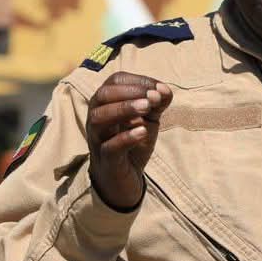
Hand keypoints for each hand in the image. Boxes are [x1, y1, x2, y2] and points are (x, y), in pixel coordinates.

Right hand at [86, 72, 172, 208]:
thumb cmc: (133, 143)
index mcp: (106, 104)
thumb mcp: (149, 120)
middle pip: (102, 95)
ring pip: (99, 118)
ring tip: (147, 107)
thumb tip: (165, 89)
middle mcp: (97, 118)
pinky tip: (142, 132)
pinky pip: (109, 147)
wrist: (125, 180)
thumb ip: (158, 103)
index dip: (138, 80)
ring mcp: (98, 139)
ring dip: (124, 109)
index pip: (115, 81)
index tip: (159, 87)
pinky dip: (125, 137)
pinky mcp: (106, 160)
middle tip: (152, 97)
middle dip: (128, 92)